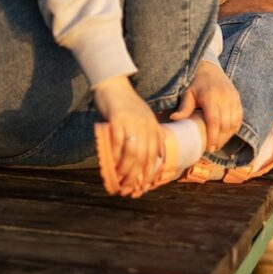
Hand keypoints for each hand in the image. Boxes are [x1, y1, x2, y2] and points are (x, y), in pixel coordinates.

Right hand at [93, 75, 163, 195]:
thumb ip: (153, 134)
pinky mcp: (118, 119)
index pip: (154, 154)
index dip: (149, 172)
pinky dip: (116, 155)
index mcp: (153, 126)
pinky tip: (113, 164)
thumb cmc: (126, 104)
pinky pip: (118, 142)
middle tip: (129, 189)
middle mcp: (145, 125)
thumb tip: (159, 155)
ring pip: (132, 152)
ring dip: (126, 170)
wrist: (113, 84)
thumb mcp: (144, 117)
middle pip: (143, 156)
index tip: (144, 186)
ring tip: (120, 181)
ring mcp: (132, 122)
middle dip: (137, 176)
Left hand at [171, 61, 242, 152]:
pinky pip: (239, 117)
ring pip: (234, 122)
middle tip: (213, 148)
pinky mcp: (238, 99)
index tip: (209, 147)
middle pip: (225, 124)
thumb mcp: (188, 93)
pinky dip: (234, 128)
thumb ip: (184, 107)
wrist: (210, 69)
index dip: (213, 136)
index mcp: (211, 96)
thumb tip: (174, 119)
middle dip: (220, 139)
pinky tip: (227, 134)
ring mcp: (233, 97)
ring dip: (228, 135)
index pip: (214, 120)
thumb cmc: (196, 84)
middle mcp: (224, 97)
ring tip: (219, 143)